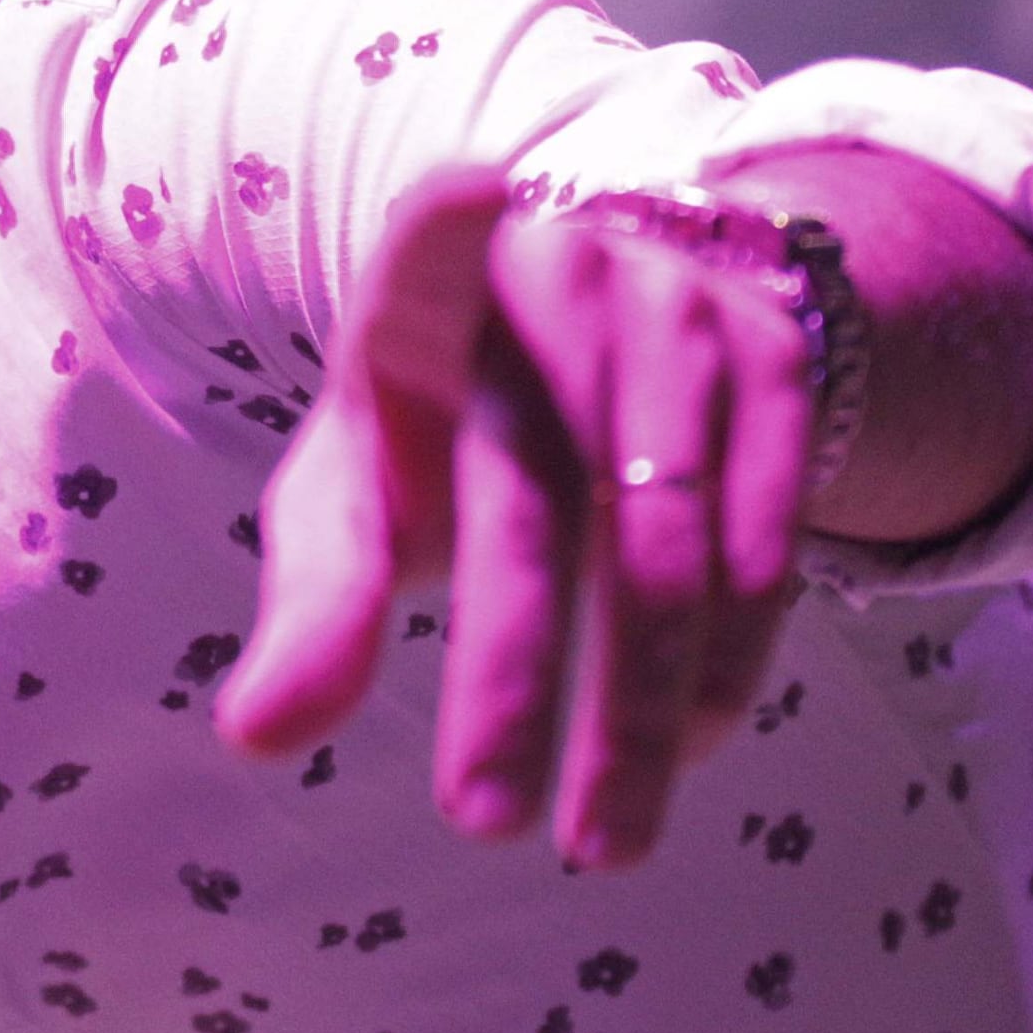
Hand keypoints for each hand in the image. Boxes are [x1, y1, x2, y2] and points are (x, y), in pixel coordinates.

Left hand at [214, 166, 815, 868]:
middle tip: (483, 825)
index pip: (427, 250)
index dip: (448, 229)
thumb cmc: (442, 434)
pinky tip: (689, 747)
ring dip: (637, 714)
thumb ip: (317, 604)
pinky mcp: (777, 354)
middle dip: (511, 678)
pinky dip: (727, 660)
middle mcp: (560, 279)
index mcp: (424, 295)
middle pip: (537, 499)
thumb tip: (255, 733)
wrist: (612, 333)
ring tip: (602, 840)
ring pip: (667, 548)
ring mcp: (682, 310)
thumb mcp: (360, 493)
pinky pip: (765, 540)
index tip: (469, 192)